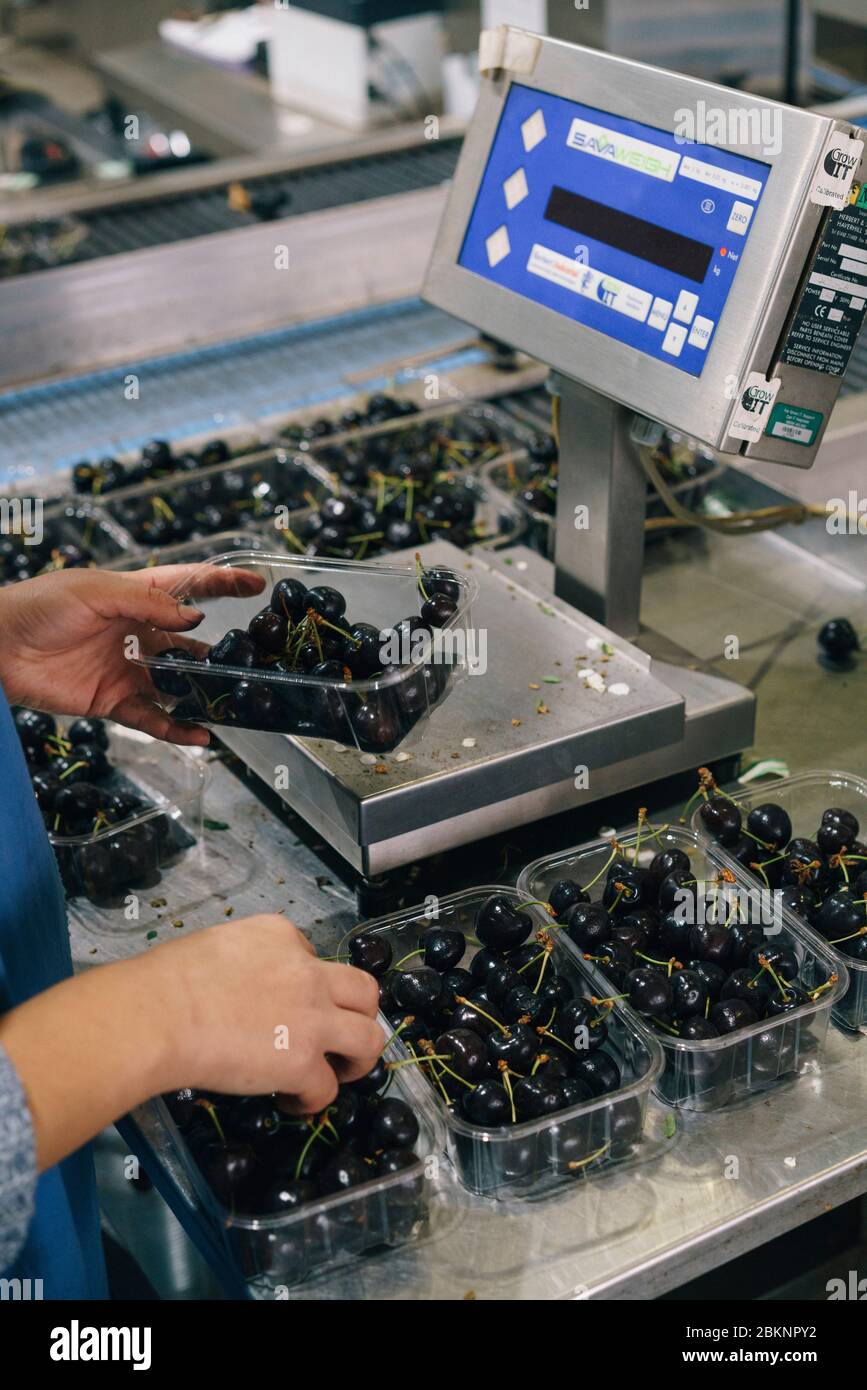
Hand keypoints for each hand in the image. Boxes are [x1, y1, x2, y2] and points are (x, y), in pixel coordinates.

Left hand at [0, 563, 263, 744]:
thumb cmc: (40, 607)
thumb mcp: (97, 592)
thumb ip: (148, 603)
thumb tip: (193, 619)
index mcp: (134, 595)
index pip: (188, 586)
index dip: (222, 582)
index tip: (256, 584)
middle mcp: (136, 631)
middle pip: (189, 641)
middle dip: (221, 649)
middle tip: (254, 658)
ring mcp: (127, 667)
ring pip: (176, 682)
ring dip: (203, 692)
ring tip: (234, 700)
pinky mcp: (112, 700)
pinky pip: (152, 717)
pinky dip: (176, 728)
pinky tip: (200, 735)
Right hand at [1, 914, 382, 1170]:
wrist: (156, 1015)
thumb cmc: (164, 982)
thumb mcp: (215, 947)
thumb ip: (245, 961)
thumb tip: (244, 987)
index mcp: (280, 935)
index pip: (312, 957)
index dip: (305, 984)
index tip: (288, 1004)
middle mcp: (307, 971)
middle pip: (363, 990)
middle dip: (359, 1014)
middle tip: (340, 1035)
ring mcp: (311, 1017)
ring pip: (369, 1037)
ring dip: (358, 1058)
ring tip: (338, 1071)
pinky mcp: (302, 1061)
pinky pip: (327, 1086)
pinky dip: (313, 1099)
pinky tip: (293, 1102)